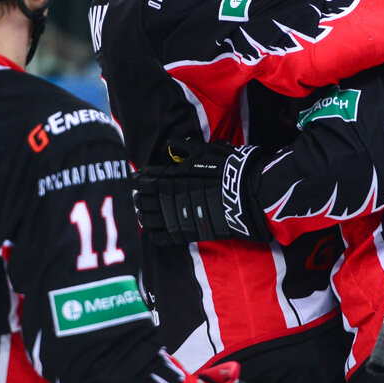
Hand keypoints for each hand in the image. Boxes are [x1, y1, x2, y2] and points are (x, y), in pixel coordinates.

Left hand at [133, 139, 271, 245]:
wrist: (248, 193)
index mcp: (172, 176)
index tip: (136, 179)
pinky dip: (157, 234)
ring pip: (151, 218)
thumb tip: (172, 146)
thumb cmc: (228, 168)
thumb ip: (186, 150)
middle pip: (145, 199)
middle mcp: (171, 197)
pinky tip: (154, 231)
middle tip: (136, 197)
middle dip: (139, 198)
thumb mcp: (207, 151)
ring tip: (141, 213)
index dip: (139, 179)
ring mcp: (178, 216)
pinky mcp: (188, 232)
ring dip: (144, 215)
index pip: (147, 178)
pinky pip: (165, 236)